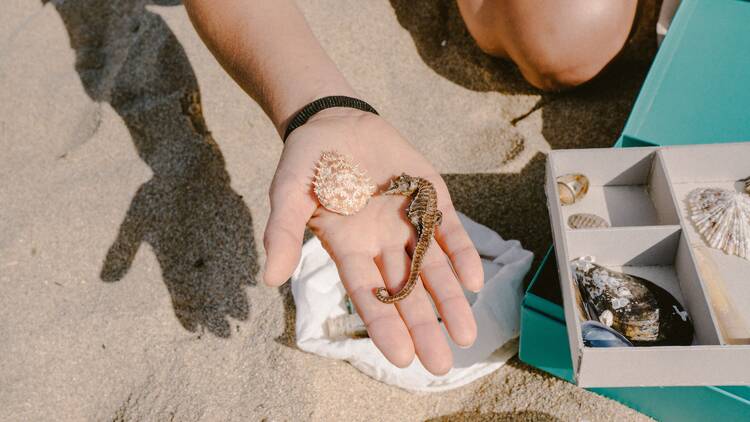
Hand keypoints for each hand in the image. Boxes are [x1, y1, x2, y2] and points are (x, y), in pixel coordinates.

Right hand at [263, 109, 482, 374]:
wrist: (335, 120)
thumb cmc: (306, 161)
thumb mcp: (289, 194)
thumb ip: (283, 233)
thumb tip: (268, 277)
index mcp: (348, 249)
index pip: (368, 295)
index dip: (384, 325)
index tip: (402, 356)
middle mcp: (381, 244)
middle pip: (406, 292)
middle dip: (424, 326)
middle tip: (440, 365)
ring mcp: (408, 223)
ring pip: (434, 269)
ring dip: (450, 300)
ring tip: (467, 334)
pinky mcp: (430, 199)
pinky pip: (449, 231)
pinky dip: (463, 254)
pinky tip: (474, 280)